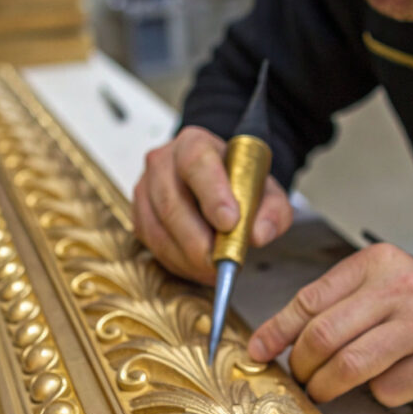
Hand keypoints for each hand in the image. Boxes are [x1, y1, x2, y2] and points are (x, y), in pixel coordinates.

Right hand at [133, 125, 292, 283]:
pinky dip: (177, 262)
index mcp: (194, 144)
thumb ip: (273, 211)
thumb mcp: (267, 192)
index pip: (197, 163)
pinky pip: (153, 244)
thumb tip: (258, 235)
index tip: (230, 223)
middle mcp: (163, 162)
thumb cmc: (238, 184)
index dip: (212, 194)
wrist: (218, 183)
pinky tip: (198, 267)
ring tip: (214, 269)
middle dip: (198, 241)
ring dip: (187, 257)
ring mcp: (146, 189)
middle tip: (221, 262)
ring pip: (159, 229)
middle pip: (172, 203)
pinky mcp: (140, 216)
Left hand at [248, 242, 412, 405]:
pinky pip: (386, 389)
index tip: (259, 350)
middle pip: (324, 336)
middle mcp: (402, 288)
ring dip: (327, 386)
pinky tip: (387, 380)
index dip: (277, 331)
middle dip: (302, 366)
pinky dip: (377, 393)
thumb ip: (330, 305)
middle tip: (300, 377)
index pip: (310, 299)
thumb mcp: (378, 286)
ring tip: (325, 388)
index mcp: (377, 263)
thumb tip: (270, 340)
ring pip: (350, 366)